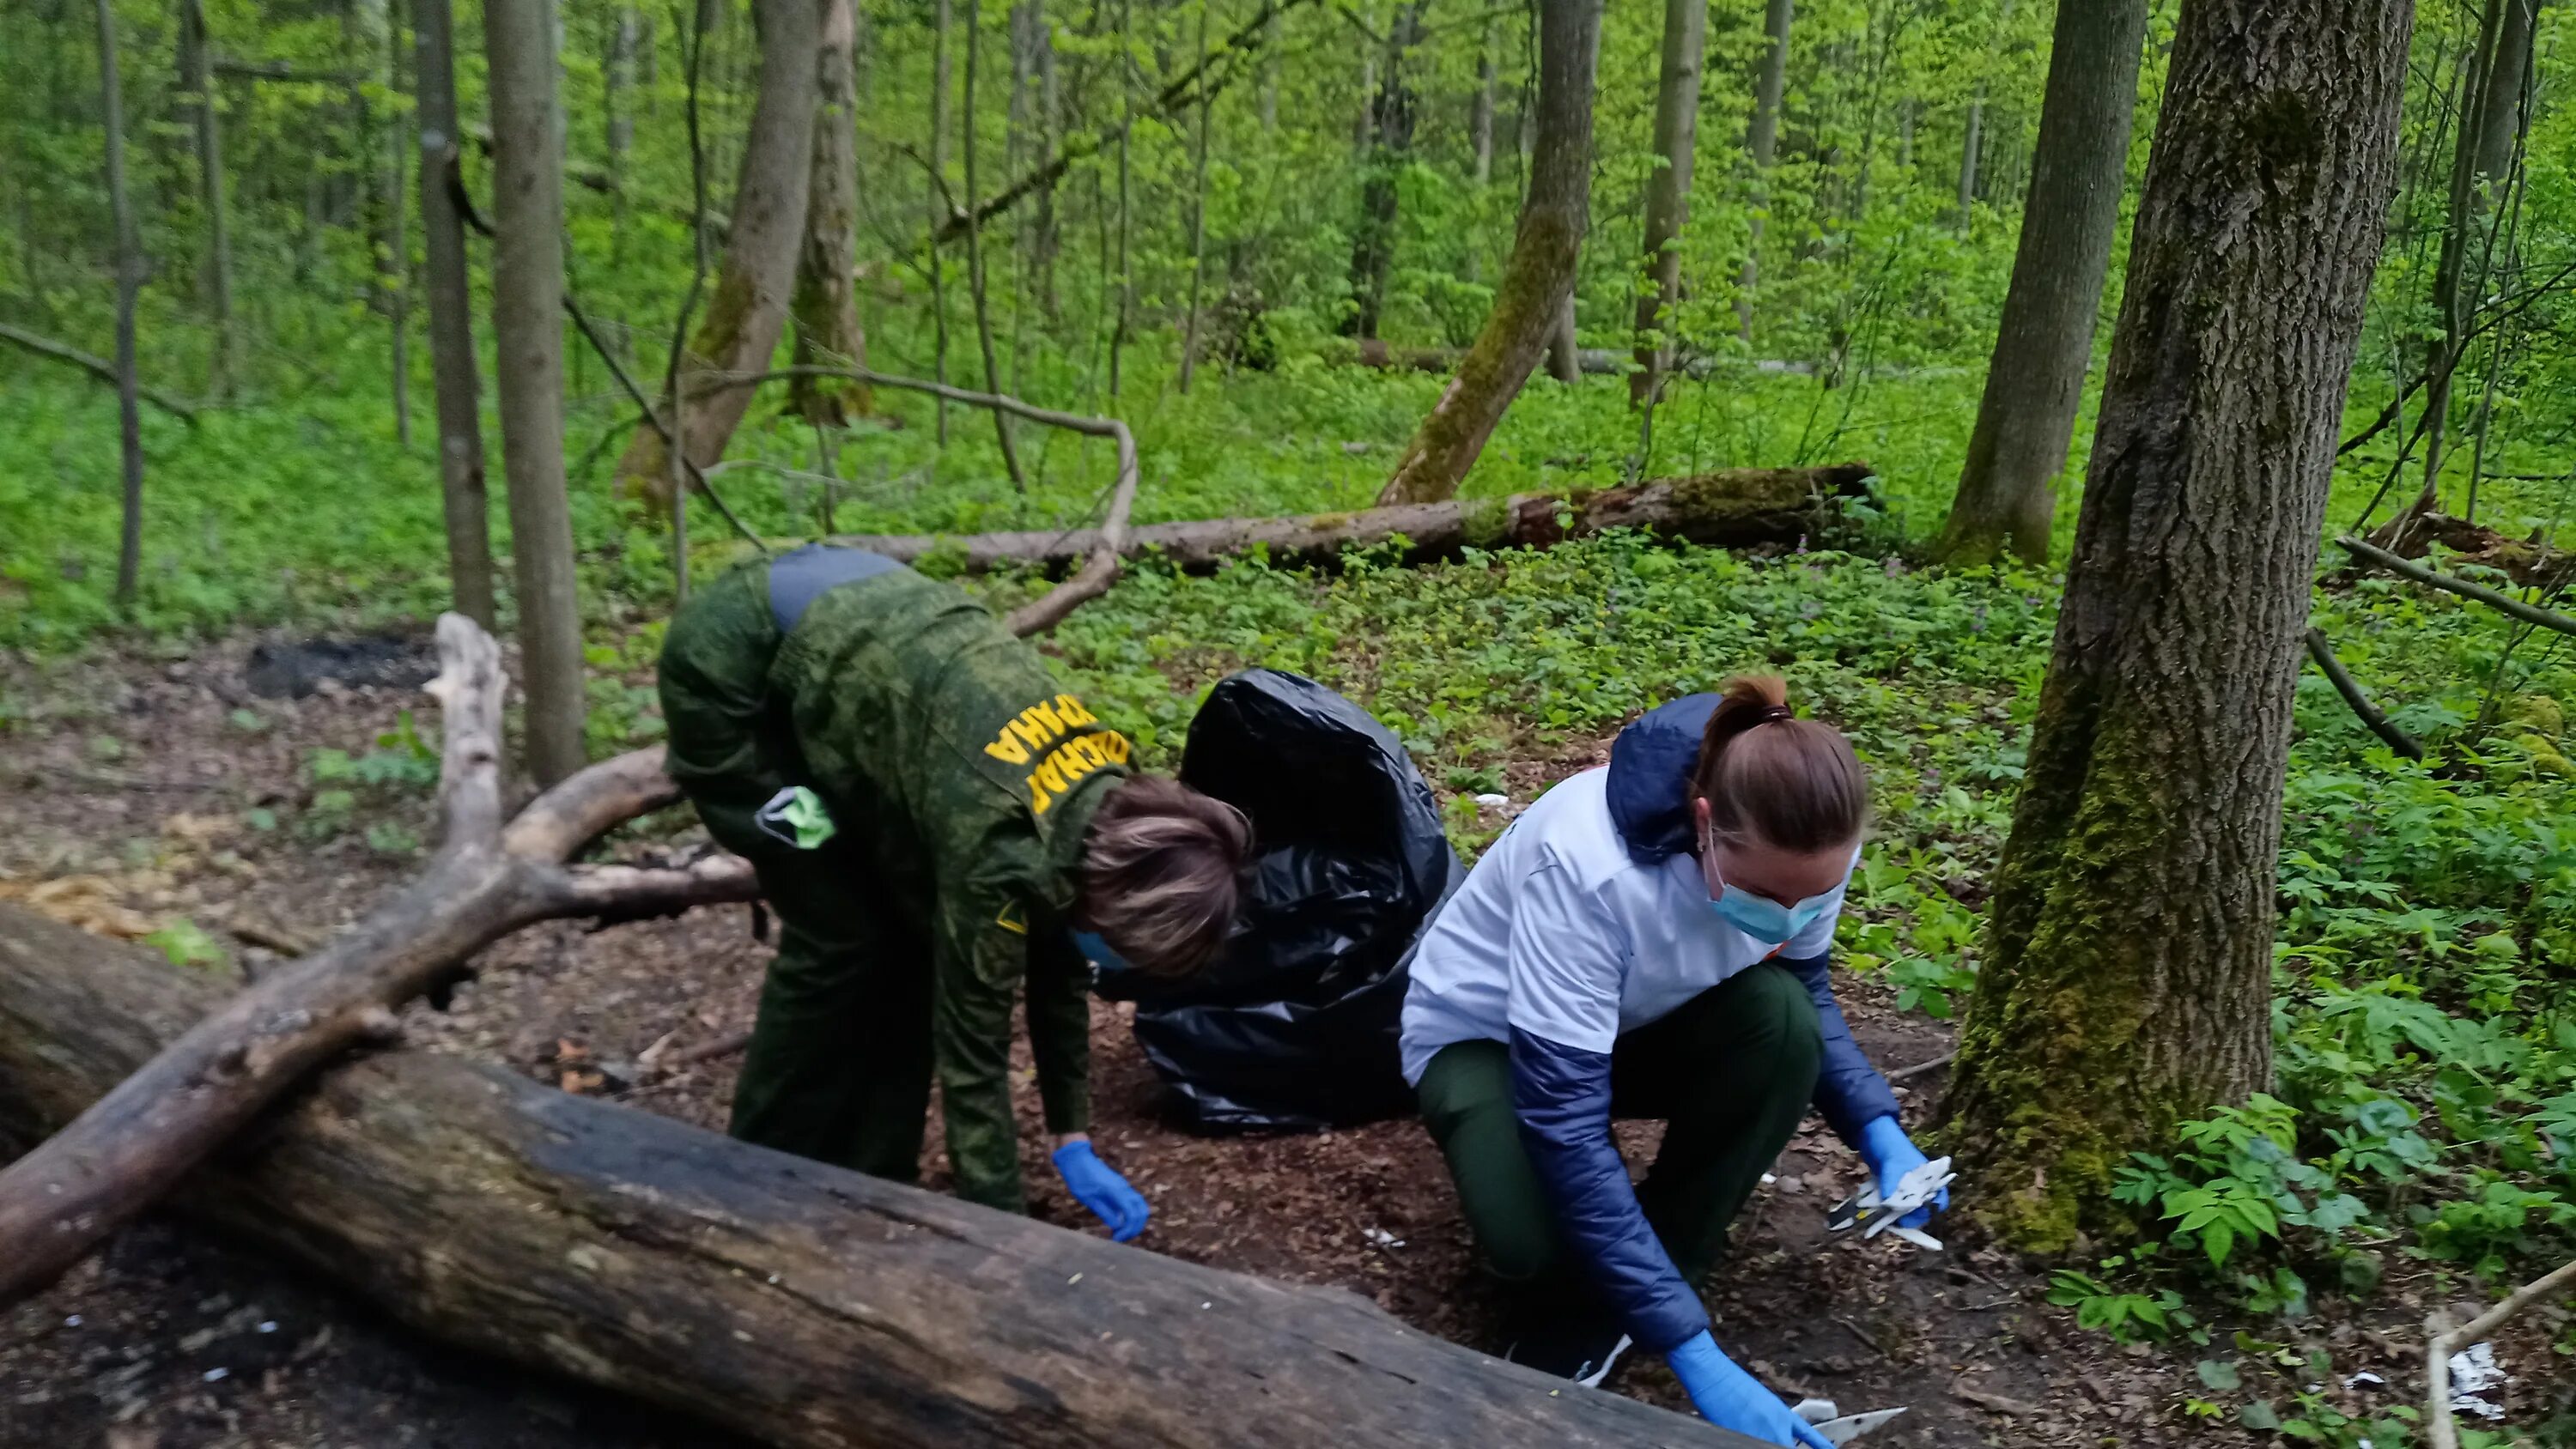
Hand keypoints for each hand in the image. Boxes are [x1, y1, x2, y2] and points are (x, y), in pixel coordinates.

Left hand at [1052, 1139, 1150, 1241]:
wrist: (1077, 1157)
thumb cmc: (1079, 1177)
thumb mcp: (1088, 1198)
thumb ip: (1104, 1211)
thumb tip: (1116, 1226)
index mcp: (1116, 1191)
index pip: (1131, 1214)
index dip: (1128, 1229)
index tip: (1116, 1239)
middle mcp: (1124, 1188)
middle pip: (1141, 1210)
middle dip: (1135, 1227)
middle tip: (1121, 1238)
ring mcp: (1123, 1186)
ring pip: (1139, 1205)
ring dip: (1135, 1221)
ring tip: (1122, 1232)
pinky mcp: (1120, 1187)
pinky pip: (1132, 1202)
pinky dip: (1131, 1214)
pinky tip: (1119, 1222)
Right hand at [1665, 1332, 1834, 1448]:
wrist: (1711, 1370)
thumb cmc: (1731, 1382)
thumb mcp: (1760, 1400)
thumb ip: (1771, 1421)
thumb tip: (1773, 1436)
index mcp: (1781, 1413)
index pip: (1807, 1435)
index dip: (1820, 1445)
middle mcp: (1774, 1423)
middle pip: (1786, 1445)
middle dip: (1785, 1446)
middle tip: (1781, 1444)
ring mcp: (1757, 1430)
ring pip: (1770, 1445)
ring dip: (1765, 1443)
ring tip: (1752, 1437)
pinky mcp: (1737, 1433)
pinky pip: (1748, 1443)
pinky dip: (1746, 1441)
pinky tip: (1739, 1439)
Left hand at [1858, 1114, 1947, 1228]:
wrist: (1872, 1132)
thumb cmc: (1889, 1145)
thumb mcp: (1891, 1165)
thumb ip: (1892, 1185)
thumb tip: (1890, 1206)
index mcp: (1929, 1177)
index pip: (1939, 1200)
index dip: (1931, 1212)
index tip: (1916, 1216)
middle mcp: (1920, 1184)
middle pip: (1922, 1209)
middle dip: (1910, 1217)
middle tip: (1896, 1222)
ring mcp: (1906, 1186)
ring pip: (1906, 1208)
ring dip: (1896, 1215)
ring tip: (1883, 1220)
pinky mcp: (1892, 1188)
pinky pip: (1893, 1204)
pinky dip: (1886, 1209)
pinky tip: (1876, 1213)